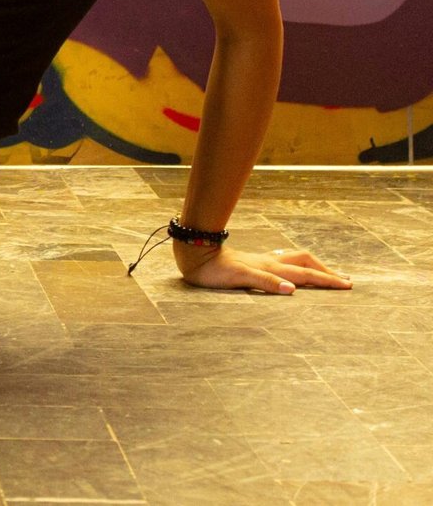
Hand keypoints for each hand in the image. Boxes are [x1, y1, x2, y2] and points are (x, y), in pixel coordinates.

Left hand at [173, 241, 351, 294]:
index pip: (306, 274)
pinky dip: (297, 266)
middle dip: (327, 272)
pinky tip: (294, 269)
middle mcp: (270, 262)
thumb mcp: (239, 278)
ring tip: (327, 273)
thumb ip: (266, 282)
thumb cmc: (214, 269)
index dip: (327, 280)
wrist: (194, 253)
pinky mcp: (253, 262)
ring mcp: (262, 261)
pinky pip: (283, 262)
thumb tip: (293, 289)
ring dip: (314, 267)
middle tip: (346, 281)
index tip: (348, 286)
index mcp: (271, 267)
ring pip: (295, 260)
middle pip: (306, 263)